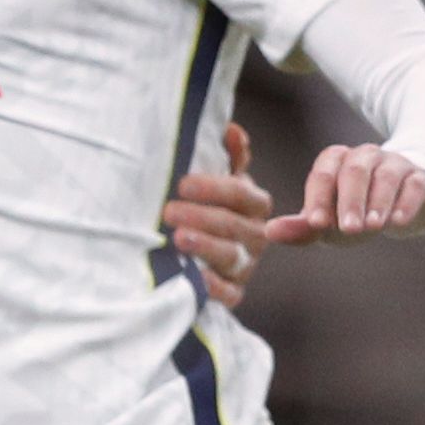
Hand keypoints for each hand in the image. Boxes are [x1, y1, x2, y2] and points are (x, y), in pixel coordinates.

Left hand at [161, 122, 269, 307]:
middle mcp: (255, 234)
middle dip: (201, 217)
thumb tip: (232, 130)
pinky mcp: (234, 290)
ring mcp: (245, 264)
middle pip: (234, 225)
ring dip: (204, 247)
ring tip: (177, 239)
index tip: (182, 184)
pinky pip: (230, 293)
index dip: (213, 188)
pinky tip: (196, 277)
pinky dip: (214, 287)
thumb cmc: (206, 202)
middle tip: (169, 210)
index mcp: (253, 204)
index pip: (240, 194)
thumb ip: (229, 157)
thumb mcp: (219, 177)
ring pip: (230, 257)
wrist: (199, 245)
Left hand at [266, 142, 424, 245]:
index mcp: (335, 160)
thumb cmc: (357, 212)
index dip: (319, 199)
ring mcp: (394, 163)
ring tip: (374, 227)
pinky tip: (399, 221)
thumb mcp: (330, 222)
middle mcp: (364, 156)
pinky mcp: (421, 178)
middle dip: (349, 201)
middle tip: (348, 228)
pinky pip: (415, 184)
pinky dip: (406, 202)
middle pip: (353, 172)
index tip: (316, 223)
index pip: (322, 175)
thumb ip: (303, 227)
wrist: (405, 206)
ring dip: (378, 202)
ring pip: (385, 176)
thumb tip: (269, 232)